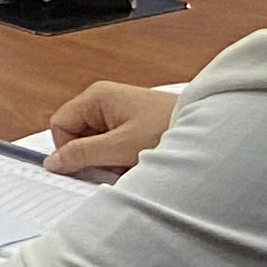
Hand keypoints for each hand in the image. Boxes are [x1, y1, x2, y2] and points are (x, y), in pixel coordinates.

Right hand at [45, 81, 176, 176]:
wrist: (214, 133)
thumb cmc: (169, 130)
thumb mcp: (120, 147)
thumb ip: (82, 154)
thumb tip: (52, 162)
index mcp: (97, 97)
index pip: (61, 124)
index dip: (67, 150)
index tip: (83, 169)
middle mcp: (106, 101)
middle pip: (79, 135)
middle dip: (93, 158)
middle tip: (114, 169)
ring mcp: (122, 113)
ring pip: (98, 144)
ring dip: (110, 161)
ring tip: (133, 165)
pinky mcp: (136, 126)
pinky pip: (116, 146)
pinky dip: (124, 160)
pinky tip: (141, 163)